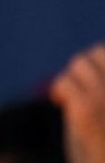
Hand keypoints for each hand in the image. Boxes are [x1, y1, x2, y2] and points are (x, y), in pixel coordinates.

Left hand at [50, 43, 104, 162]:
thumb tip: (89, 66)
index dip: (102, 59)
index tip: (91, 79)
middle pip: (99, 52)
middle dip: (86, 66)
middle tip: (78, 88)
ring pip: (80, 64)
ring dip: (72, 78)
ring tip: (70, 98)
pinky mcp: (88, 110)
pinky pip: (66, 83)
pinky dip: (60, 90)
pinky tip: (60, 102)